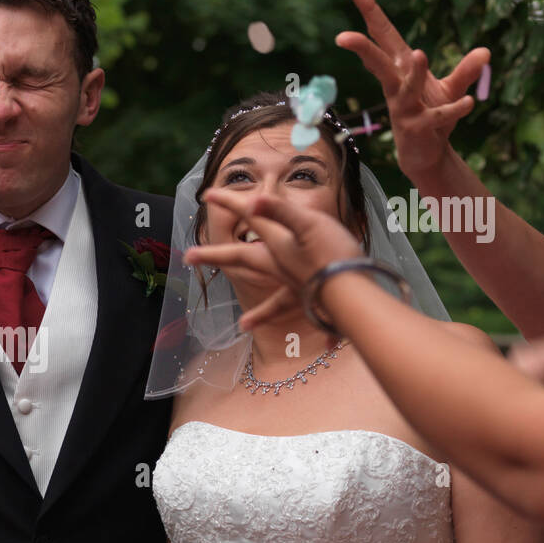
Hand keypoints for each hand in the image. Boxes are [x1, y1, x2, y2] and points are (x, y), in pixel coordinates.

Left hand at [185, 187, 363, 330]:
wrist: (355, 295)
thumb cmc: (333, 257)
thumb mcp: (307, 225)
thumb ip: (279, 212)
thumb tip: (252, 202)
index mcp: (277, 246)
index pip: (250, 219)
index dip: (231, 204)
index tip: (207, 194)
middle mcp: (280, 268)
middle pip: (242, 258)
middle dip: (216, 255)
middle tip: (189, 257)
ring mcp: (297, 286)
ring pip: (274, 298)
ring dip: (260, 312)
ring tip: (245, 326)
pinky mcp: (317, 300)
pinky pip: (325, 325)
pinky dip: (324, 332)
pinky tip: (328, 348)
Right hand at [335, 0, 487, 181]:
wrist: (427, 155)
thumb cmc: (431, 117)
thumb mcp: (451, 89)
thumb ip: (466, 70)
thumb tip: (485, 52)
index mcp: (401, 69)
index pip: (383, 36)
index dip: (370, 12)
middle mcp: (397, 86)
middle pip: (377, 63)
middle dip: (362, 48)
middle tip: (342, 36)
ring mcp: (404, 108)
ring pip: (404, 88)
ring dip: (414, 73)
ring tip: (420, 54)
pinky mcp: (418, 127)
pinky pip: (437, 115)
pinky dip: (453, 109)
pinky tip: (468, 102)